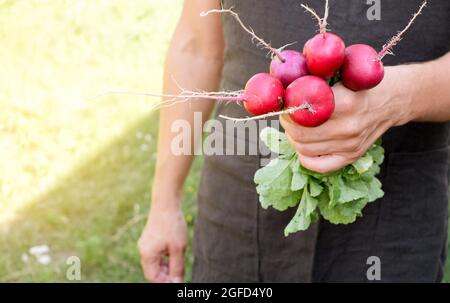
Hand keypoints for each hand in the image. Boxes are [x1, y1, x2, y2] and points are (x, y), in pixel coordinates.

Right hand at [138, 196, 186, 282]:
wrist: (166, 204)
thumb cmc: (172, 225)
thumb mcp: (178, 248)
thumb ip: (177, 267)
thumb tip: (176, 282)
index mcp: (147, 254)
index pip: (153, 277)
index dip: (165, 282)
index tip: (177, 281)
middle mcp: (143, 250)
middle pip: (153, 271)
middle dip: (166, 275)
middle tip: (180, 275)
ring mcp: (146, 244)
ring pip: (155, 263)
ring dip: (166, 267)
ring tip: (179, 264)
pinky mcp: (150, 239)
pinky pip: (156, 255)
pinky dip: (165, 258)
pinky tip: (175, 255)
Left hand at [280, 66, 414, 173]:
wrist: (396, 97)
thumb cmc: (365, 81)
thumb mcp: (343, 69)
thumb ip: (315, 75)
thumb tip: (281, 77)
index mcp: (345, 103)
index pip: (302, 113)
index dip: (287, 107)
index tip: (285, 100)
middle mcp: (347, 128)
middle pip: (300, 134)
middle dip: (287, 123)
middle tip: (287, 113)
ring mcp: (350, 146)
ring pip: (304, 149)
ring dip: (293, 138)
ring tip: (295, 126)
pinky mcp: (352, 156)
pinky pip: (319, 165)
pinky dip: (305, 157)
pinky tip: (304, 145)